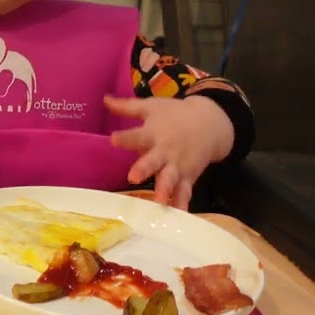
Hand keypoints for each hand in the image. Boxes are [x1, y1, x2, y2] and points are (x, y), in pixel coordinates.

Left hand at [105, 94, 234, 209]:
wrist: (211, 123)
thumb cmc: (175, 114)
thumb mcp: (151, 107)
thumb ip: (126, 107)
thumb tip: (104, 99)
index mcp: (154, 133)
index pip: (137, 135)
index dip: (125, 138)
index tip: (113, 139)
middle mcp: (165, 150)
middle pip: (154, 160)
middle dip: (145, 168)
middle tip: (134, 177)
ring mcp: (178, 165)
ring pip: (171, 179)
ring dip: (165, 190)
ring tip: (159, 201)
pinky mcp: (189, 176)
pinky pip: (185, 191)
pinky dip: (182, 202)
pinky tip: (179, 215)